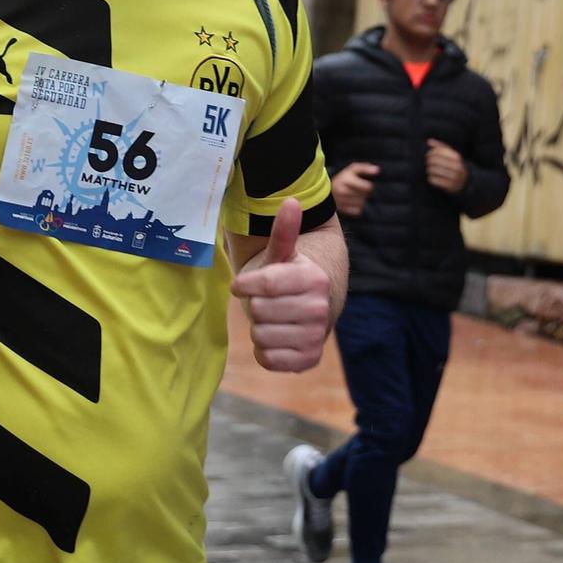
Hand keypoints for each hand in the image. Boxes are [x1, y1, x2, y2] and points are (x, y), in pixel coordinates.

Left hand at [230, 199, 331, 372]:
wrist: (307, 312)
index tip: (242, 284)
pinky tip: (275, 337)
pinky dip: (263, 350)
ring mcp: (315, 336)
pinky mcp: (307, 360)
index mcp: (314, 279)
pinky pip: (267, 358)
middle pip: (257, 310)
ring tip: (272, 318)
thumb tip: (291, 202)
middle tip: (266, 302)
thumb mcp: (281, 256)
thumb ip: (283, 232)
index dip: (245, 284)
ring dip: (258, 328)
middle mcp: (320, 308)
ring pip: (260, 334)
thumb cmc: (286, 280)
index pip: (263, 284)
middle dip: (254, 305)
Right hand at [330, 161, 378, 217]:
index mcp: (346, 180)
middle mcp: (342, 191)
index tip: (365, 185)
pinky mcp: (342, 209)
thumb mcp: (353, 169)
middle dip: (364, 193)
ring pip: (362, 204)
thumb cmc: (344, 178)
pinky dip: (357, 208)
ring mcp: (341, 201)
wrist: (326, 190)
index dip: (368, 186)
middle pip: (365, 196)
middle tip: (357, 190)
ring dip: (361, 200)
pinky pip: (358, 211)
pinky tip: (352, 203)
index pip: (368, 187)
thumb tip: (377, 170)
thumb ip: (365, 168)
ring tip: (354, 196)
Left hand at [424, 139, 467, 193]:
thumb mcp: (451, 154)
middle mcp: (456, 166)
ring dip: (428, 170)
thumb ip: (441, 146)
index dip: (430, 152)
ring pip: (432, 170)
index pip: (438, 151)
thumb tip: (429, 141)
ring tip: (430, 170)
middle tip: (428, 163)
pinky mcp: (450, 186)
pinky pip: (433, 180)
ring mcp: (454, 177)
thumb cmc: (455, 165)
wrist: (466, 181)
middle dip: (428, 161)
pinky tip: (432, 177)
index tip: (428, 155)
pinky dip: (430, 178)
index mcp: (457, 157)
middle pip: (433, 160)